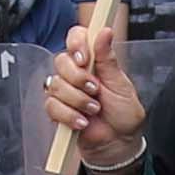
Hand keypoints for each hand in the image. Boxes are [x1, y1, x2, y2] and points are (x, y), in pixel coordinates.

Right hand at [46, 16, 143, 164]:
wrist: (118, 143)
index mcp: (93, 61)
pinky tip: (83, 121)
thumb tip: (104, 31)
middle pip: (61, 61)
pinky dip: (68, 115)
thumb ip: (108, 59)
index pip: (76, 37)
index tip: (85, 58)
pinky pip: (52, 106)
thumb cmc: (123, 114)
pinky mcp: (57, 110)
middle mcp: (76, 73)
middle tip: (95, 89)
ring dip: (77, 99)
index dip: (76, 43)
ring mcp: (65, 91)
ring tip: (94, 109)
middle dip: (78, 77)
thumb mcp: (121, 84)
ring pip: (55, 84)